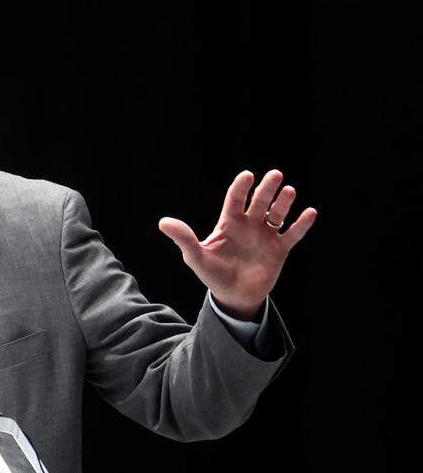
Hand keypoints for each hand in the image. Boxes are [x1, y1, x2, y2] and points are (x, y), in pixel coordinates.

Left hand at [158, 169, 316, 320]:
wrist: (233, 296)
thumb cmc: (213, 275)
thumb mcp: (196, 256)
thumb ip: (183, 238)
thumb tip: (163, 222)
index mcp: (229, 223)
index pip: (235, 199)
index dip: (241, 187)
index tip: (247, 176)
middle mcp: (250, 225)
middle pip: (259, 202)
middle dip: (266, 189)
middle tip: (275, 175)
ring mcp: (266, 236)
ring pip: (277, 214)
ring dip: (284, 203)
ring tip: (289, 191)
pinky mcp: (280, 249)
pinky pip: (293, 234)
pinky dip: (301, 224)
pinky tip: (309, 213)